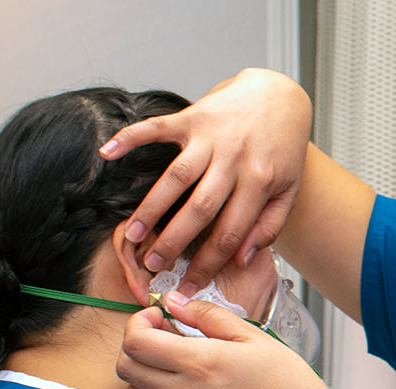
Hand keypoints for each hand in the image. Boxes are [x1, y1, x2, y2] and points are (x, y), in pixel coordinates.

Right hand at [102, 67, 311, 293]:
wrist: (279, 96)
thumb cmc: (281, 148)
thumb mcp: (288, 190)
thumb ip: (268, 226)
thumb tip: (241, 260)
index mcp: (260, 182)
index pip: (230, 233)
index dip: (208, 264)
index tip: (188, 286)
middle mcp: (234, 160)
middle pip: (200, 208)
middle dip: (173, 241)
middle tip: (152, 266)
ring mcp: (211, 137)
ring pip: (176, 176)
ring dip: (152, 206)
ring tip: (132, 234)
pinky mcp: (192, 117)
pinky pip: (157, 127)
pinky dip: (131, 138)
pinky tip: (108, 153)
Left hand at [116, 290, 341, 388]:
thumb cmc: (286, 382)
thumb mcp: (252, 336)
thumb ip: (207, 315)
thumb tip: (175, 302)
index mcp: (200, 363)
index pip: (136, 341)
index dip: (139, 322)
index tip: (157, 316)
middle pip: (125, 367)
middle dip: (136, 344)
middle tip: (160, 336)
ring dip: (141, 376)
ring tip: (166, 365)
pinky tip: (185, 387)